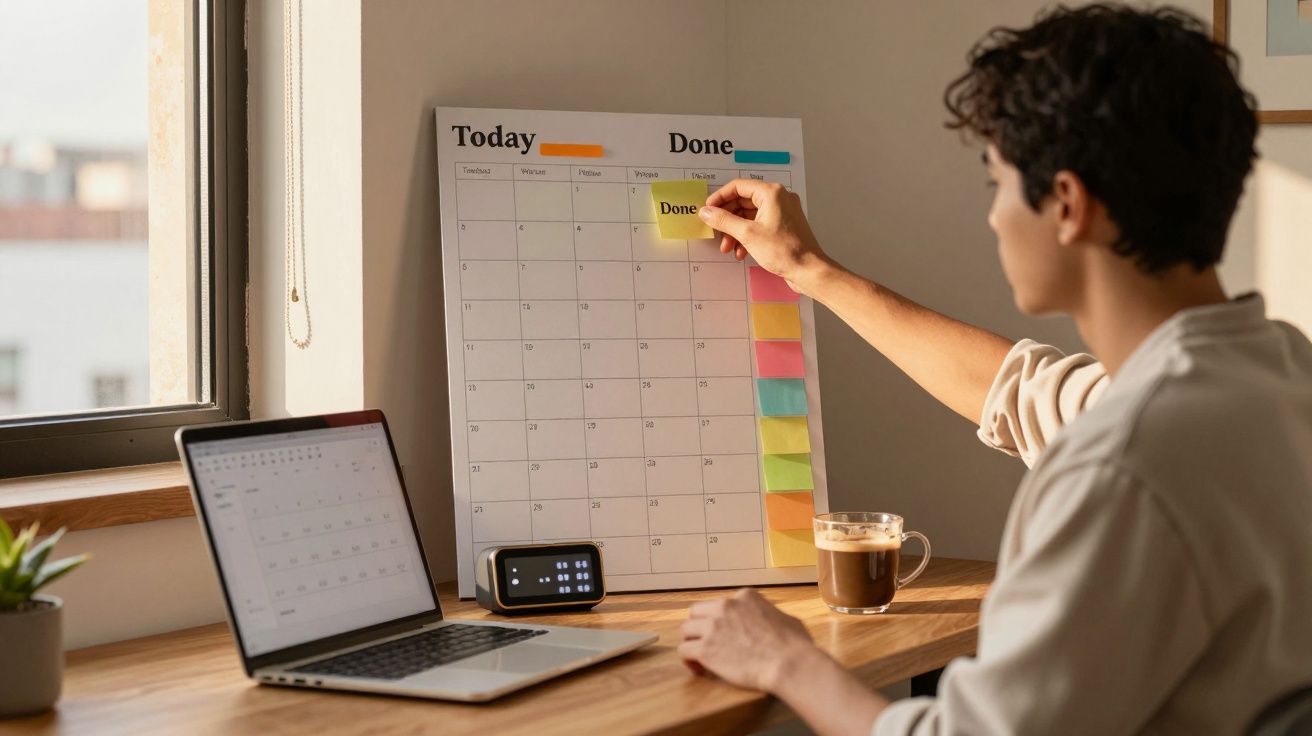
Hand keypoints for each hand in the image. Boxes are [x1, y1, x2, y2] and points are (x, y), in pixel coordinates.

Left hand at [678, 588, 818, 692]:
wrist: (788, 662)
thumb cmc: (794, 645)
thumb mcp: (787, 619)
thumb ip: (774, 616)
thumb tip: (777, 625)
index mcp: (745, 597)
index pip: (721, 604)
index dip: (720, 620)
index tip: (725, 634)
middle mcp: (725, 607)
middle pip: (697, 612)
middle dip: (699, 627)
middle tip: (705, 642)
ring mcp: (713, 626)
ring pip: (686, 629)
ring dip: (691, 641)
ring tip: (698, 656)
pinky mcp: (705, 648)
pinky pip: (684, 650)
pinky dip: (688, 660)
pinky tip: (699, 668)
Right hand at [698, 179, 834, 294]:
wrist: (808, 270)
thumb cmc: (785, 251)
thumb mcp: (747, 235)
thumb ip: (724, 221)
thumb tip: (707, 212)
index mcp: (771, 193)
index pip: (738, 186)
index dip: (719, 198)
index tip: (708, 210)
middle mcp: (778, 198)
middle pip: (743, 201)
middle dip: (727, 219)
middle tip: (715, 231)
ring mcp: (782, 212)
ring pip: (749, 215)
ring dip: (735, 230)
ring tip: (727, 247)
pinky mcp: (783, 226)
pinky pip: (759, 224)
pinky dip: (747, 235)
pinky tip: (741, 251)